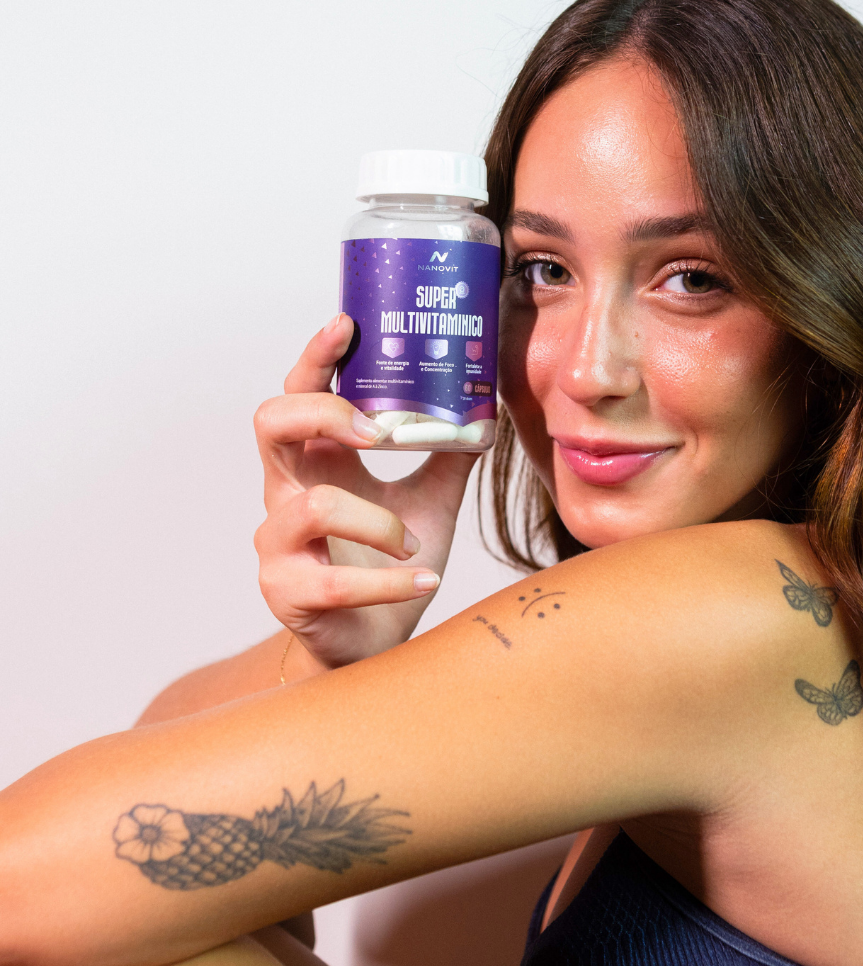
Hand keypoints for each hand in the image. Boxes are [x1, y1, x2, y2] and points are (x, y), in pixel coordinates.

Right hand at [254, 314, 480, 668]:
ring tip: (413, 545)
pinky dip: (388, 581)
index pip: (300, 393)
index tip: (347, 324)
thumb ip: (449, 455)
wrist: (374, 642)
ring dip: (379, 522)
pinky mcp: (288, 591)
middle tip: (376, 432)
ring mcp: (279, 543)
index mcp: (317, 462)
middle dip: (324, 413)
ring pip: (314, 506)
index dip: (316, 358)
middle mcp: (285, 493)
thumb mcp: (430, 500)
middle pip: (271, 423)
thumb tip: (488, 408)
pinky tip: (424, 582)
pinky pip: (336, 579)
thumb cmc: (391, 565)